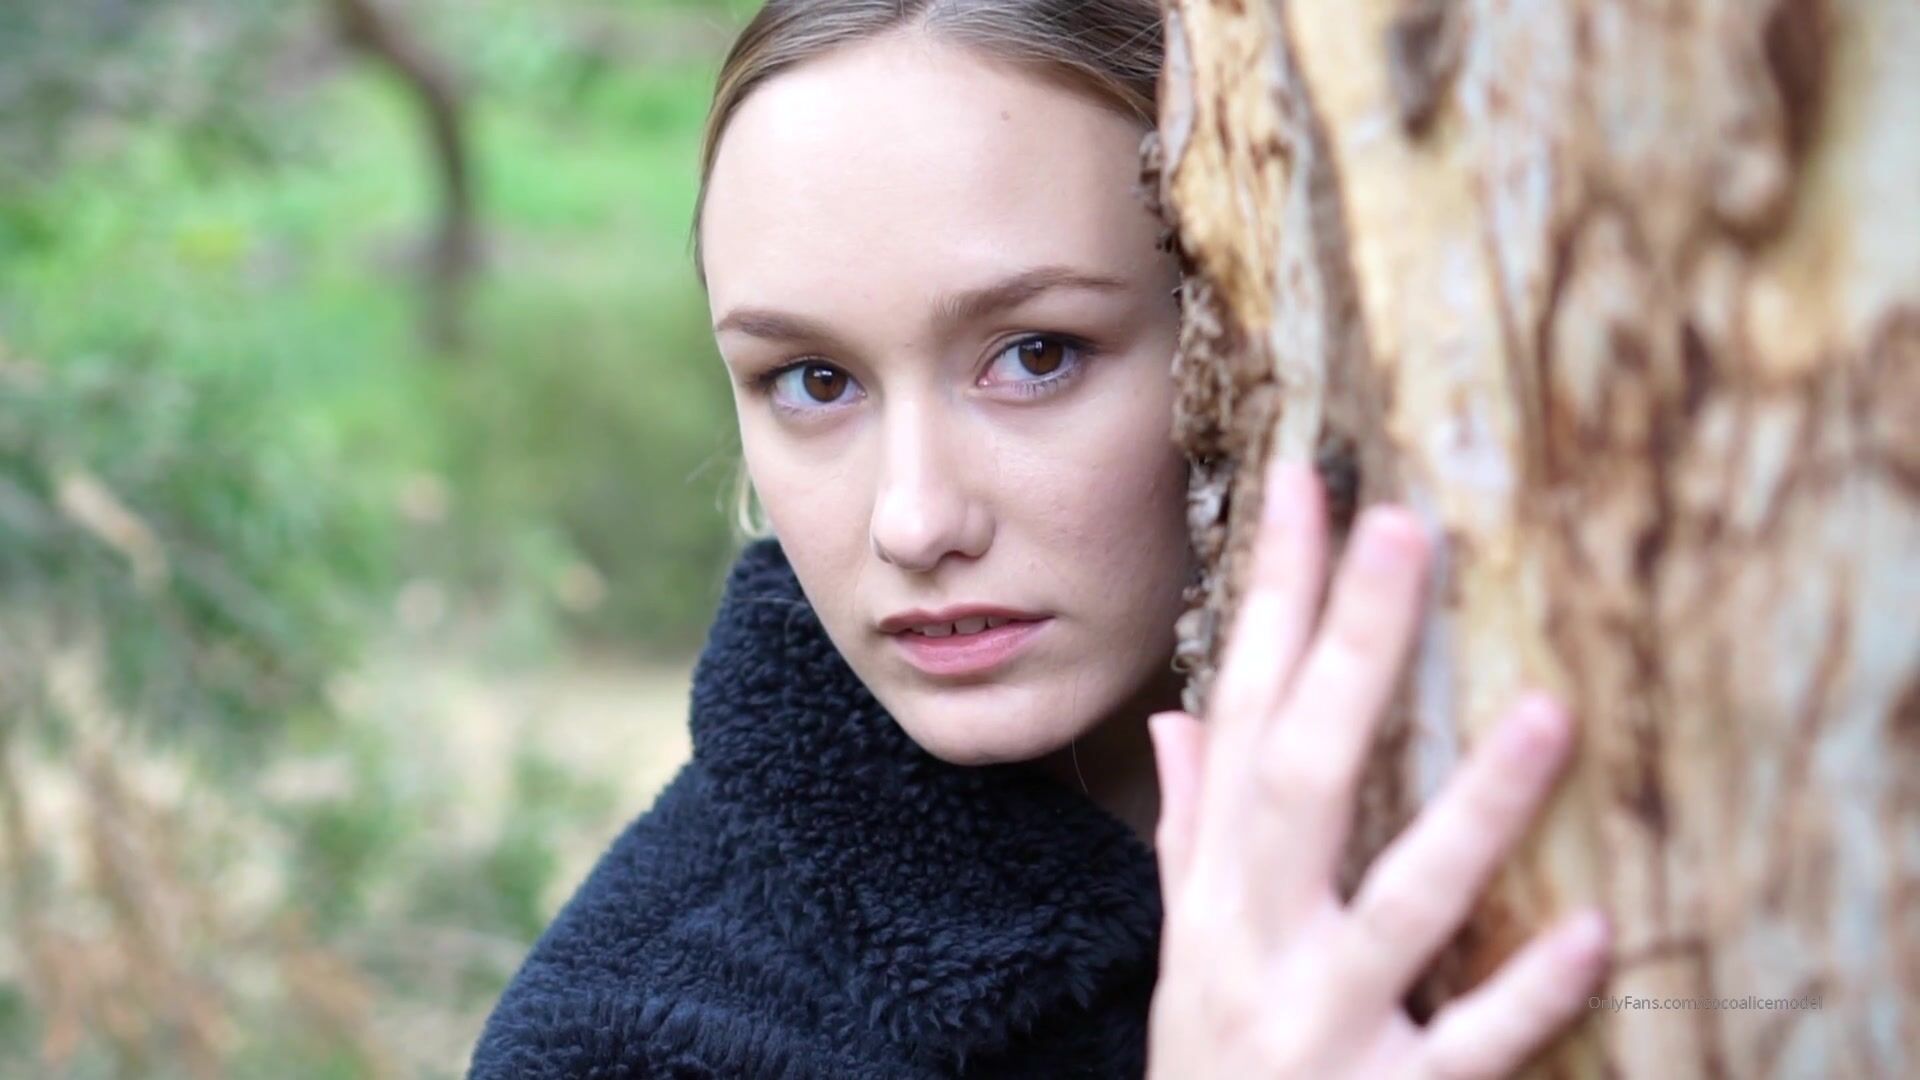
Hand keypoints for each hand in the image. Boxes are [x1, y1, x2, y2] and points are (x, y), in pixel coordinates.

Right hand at [1144, 451, 1609, 1078]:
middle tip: (1405, 530)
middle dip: (1347, 652)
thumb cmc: (1210, 1059)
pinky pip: (1461, 1047)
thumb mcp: (1182, 945)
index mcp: (1213, 887)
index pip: (1244, 712)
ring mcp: (1316, 1020)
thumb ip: (1186, 829)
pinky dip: (1520, 993)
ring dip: (1470, 810)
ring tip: (1548, 712)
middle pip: (1302, 776)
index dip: (1273, 600)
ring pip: (1397, 903)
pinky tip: (1593, 930)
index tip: (1309, 487)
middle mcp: (1253, 939)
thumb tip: (1184, 717)